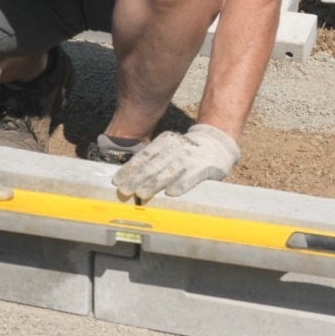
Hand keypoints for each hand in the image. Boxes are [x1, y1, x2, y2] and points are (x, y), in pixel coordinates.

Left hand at [112, 124, 240, 201]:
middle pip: (153, 165)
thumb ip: (153, 161)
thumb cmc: (186, 151)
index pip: (143, 156)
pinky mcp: (204, 167)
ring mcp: (190, 156)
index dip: (129, 169)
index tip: (117, 181)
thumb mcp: (169, 149)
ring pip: (169, 171)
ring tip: (142, 193)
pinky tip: (172, 193)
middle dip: (137, 178)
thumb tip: (128, 179)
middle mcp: (176, 147)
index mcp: (164, 141)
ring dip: (154, 183)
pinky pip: (190, 177)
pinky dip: (181, 184)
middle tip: (125, 190)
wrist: (217, 142)